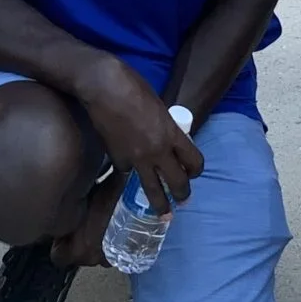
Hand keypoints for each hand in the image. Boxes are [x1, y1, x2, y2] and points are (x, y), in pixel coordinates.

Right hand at [75, 58, 200, 213]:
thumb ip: (165, 127)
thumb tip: (167, 140)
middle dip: (182, 195)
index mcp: (172, 134)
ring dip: (160, 204)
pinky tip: (126, 165)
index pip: (194, 161)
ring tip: (163, 214)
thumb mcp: (159, 107)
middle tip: (182, 201)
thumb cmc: (133, 87)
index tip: (192, 174)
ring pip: (152, 190)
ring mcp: (136, 159)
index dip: (196, 170)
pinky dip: (128, 170)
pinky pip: (126, 171)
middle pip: (177, 183)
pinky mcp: (117, 160)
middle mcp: (158, 151)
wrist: (104, 88)